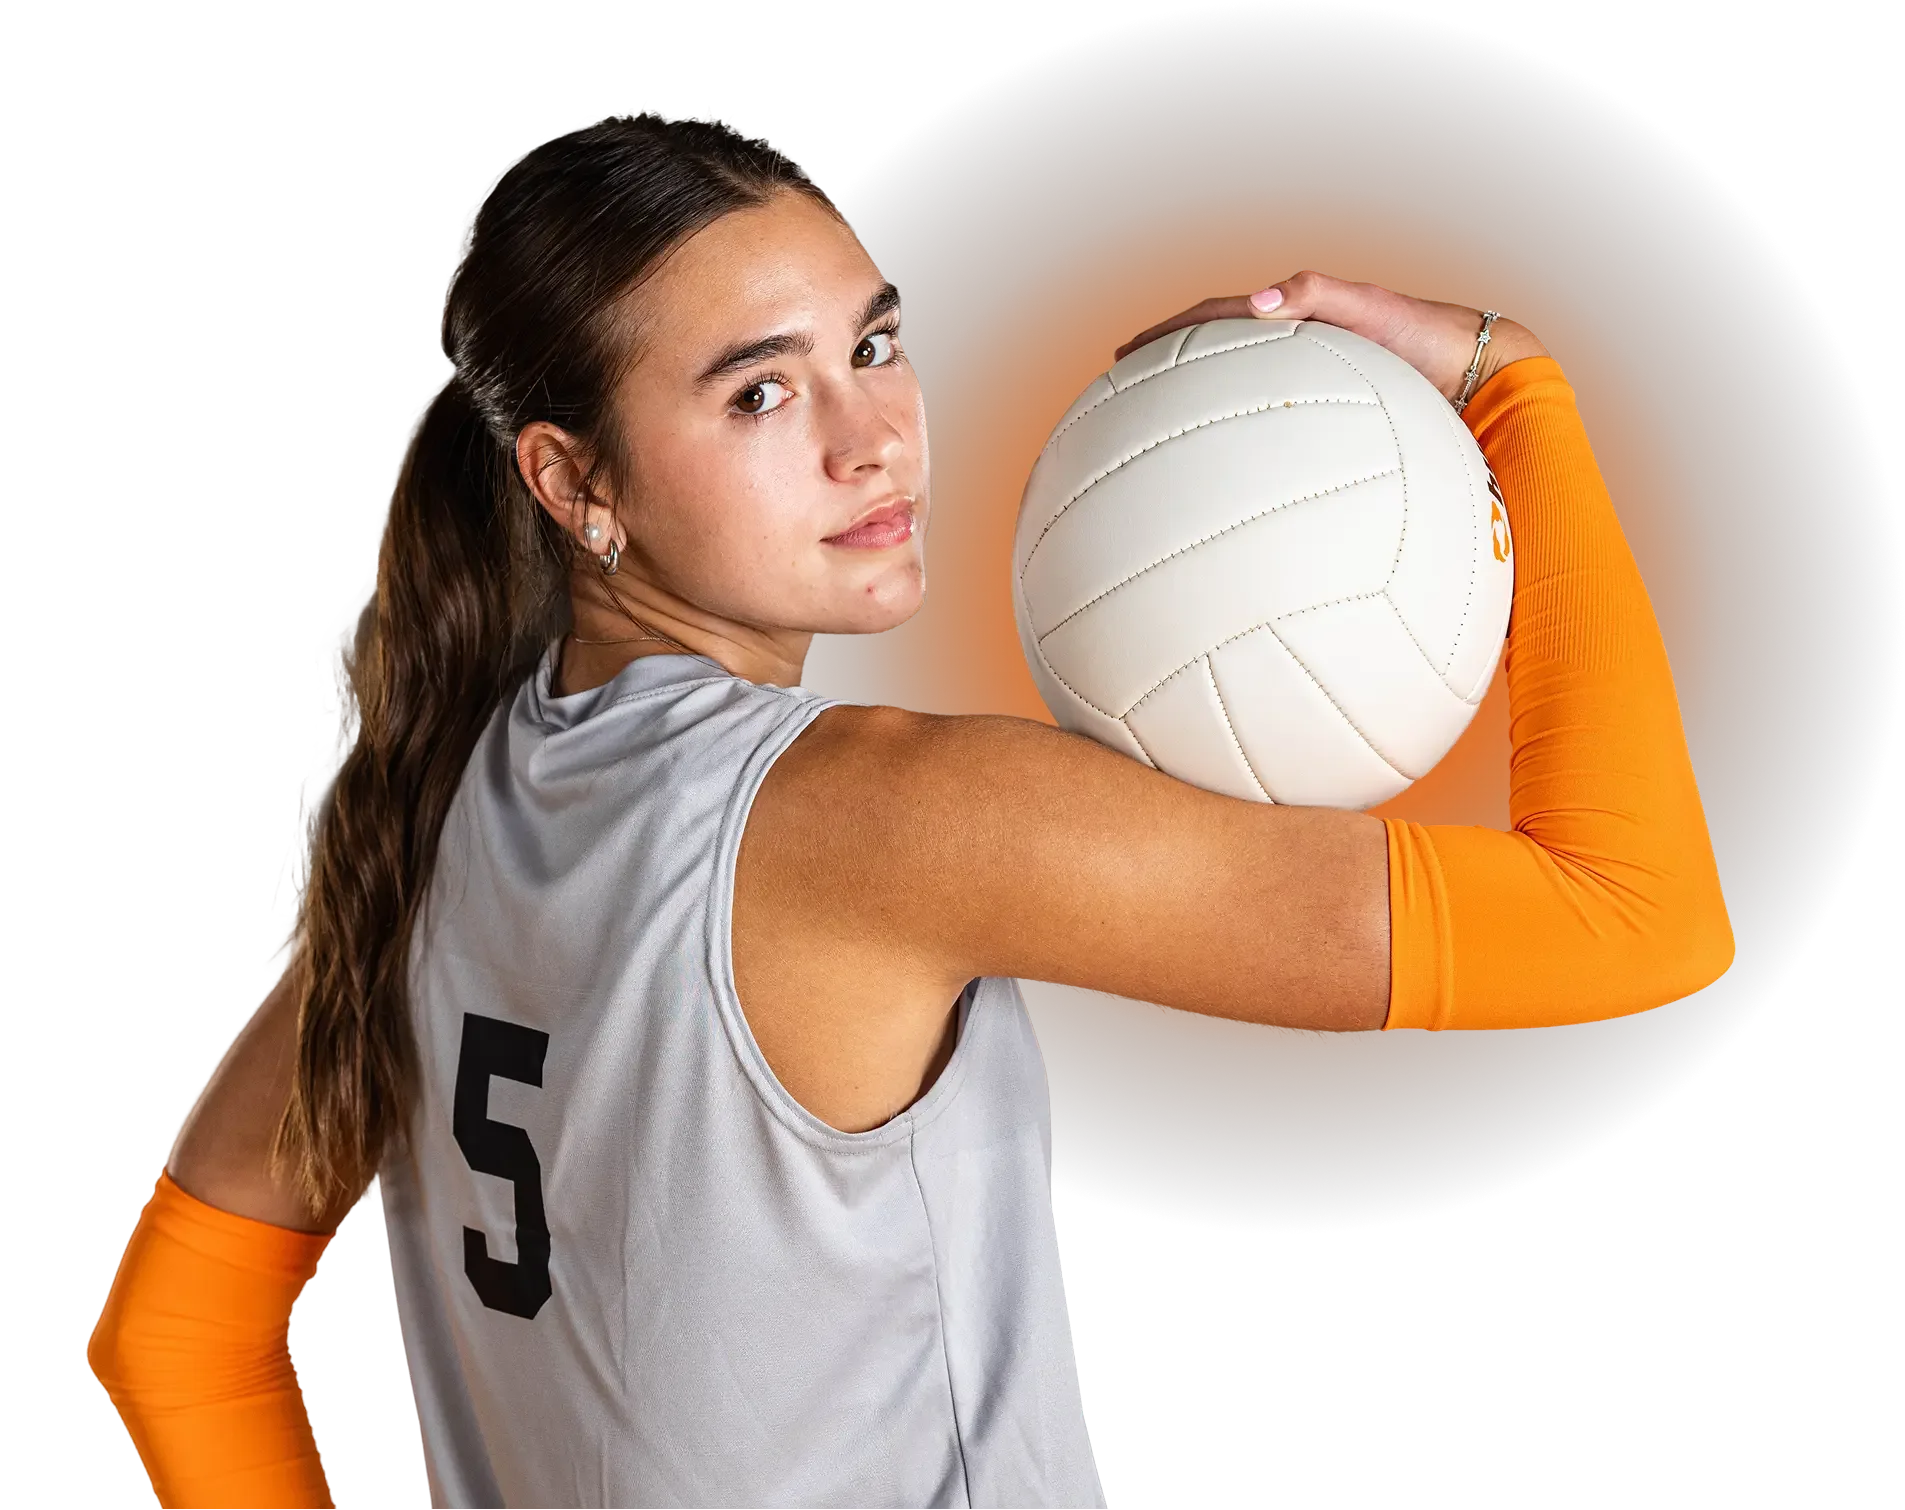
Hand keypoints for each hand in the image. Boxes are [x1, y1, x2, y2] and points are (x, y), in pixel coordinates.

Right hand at [1113, 270, 1549, 403]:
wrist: (1478, 373)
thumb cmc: (1425, 335)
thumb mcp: (1369, 308)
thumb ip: (1319, 296)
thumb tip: (1259, 303)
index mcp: (1292, 322)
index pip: (1214, 322)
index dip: (1167, 337)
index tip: (1124, 354)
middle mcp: (1293, 353)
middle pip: (1216, 357)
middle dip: (1168, 369)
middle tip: (1122, 388)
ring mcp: (1307, 386)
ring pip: (1237, 394)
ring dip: (1197, 405)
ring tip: (1159, 429)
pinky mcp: (1326, 421)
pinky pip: (1268, 429)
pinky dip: (1237, 440)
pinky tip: (1226, 470)